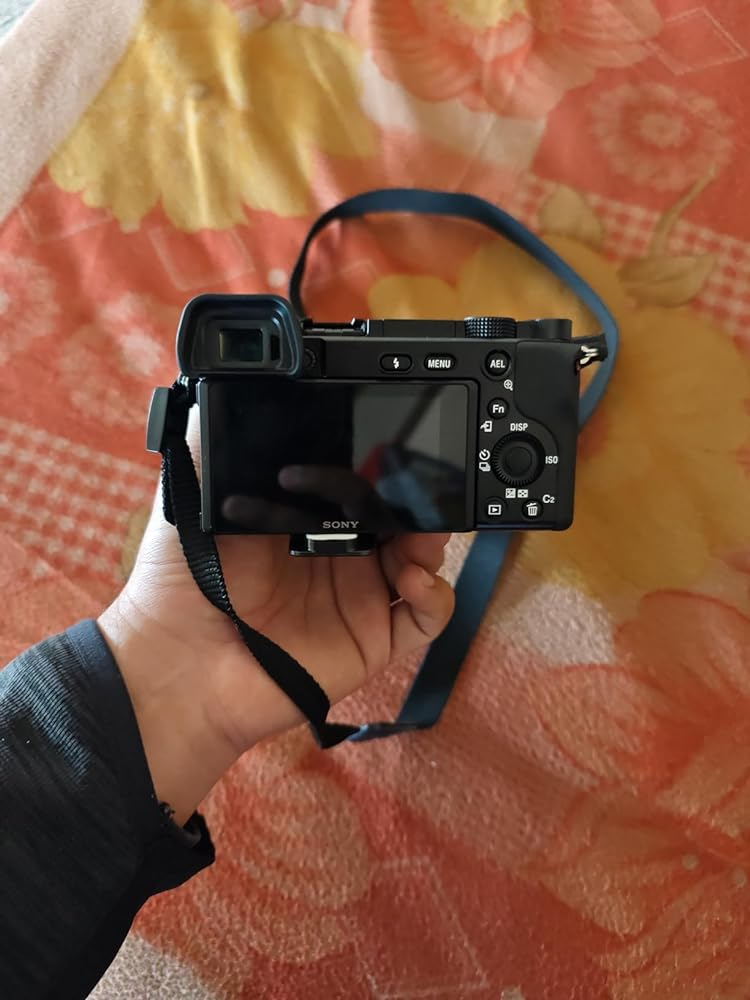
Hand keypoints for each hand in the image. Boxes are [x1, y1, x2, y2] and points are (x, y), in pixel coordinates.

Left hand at [98, 435, 453, 822]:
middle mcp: (342, 555)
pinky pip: (426, 618)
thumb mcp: (195, 496)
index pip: (362, 483)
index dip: (383, 464)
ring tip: (420, 529)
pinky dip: (436, 595)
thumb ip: (215, 443)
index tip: (390, 442)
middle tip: (418, 480)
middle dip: (420, 496)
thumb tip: (224, 387)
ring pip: (425, 559)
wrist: (177, 662)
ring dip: (435, 538)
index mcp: (308, 518)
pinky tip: (413, 579)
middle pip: (404, 517)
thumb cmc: (179, 581)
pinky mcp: (373, 640)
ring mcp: (361, 598)